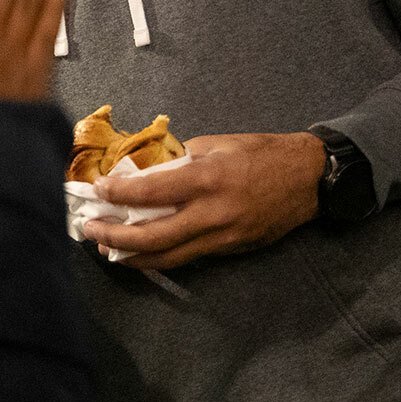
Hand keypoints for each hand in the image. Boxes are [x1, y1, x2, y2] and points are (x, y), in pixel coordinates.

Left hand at [81, 132, 326, 269]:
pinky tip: (143, 251)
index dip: (118, 195)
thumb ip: (181, 160)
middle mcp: (212, 213)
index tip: (98, 192)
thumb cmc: (262, 153)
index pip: (150, 193)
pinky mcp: (232, 249)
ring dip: (134, 256)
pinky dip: (162, 257)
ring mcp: (223, 236)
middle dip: (115, 237)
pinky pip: (190, 257)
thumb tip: (148, 173)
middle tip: (91, 231)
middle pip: (153, 237)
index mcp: (206, 179)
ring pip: (169, 257)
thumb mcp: (217, 144)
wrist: (309, 178)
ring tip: (109, 249)